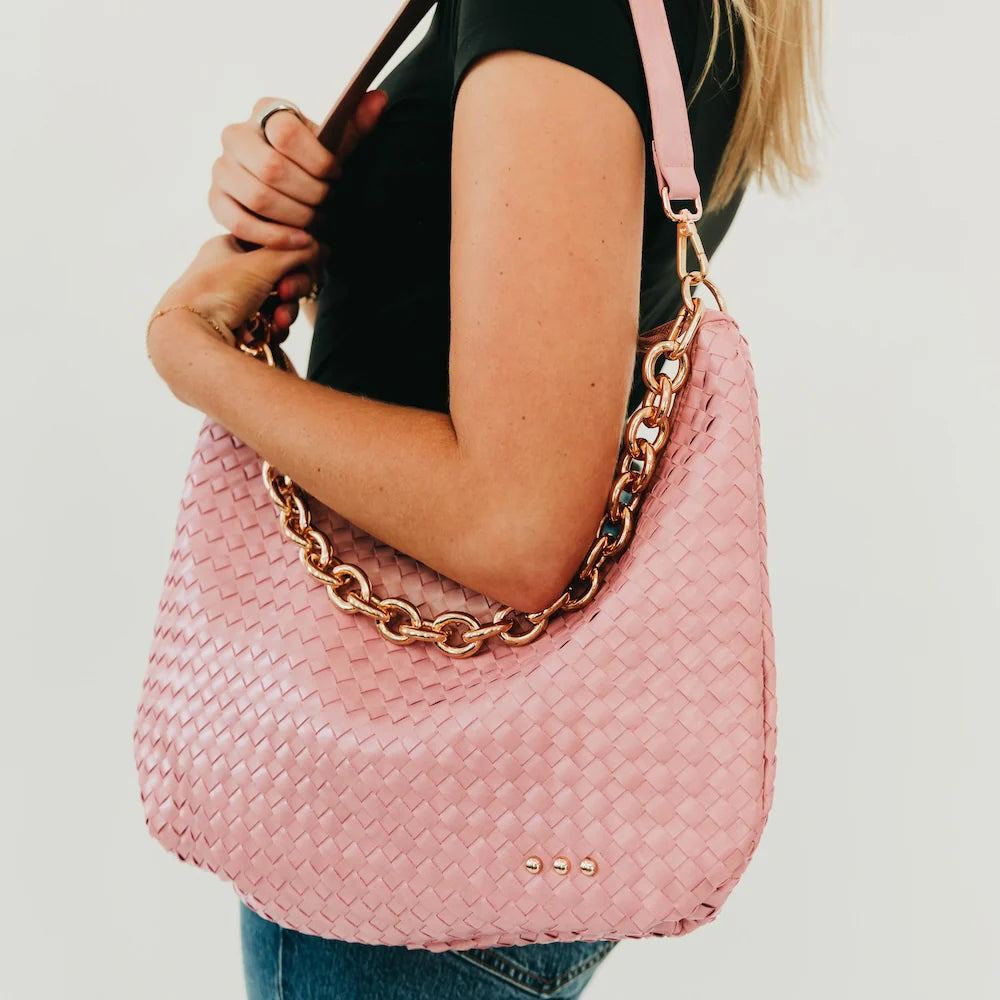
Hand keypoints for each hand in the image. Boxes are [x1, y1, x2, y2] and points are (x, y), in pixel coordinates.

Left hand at [147, 233, 320, 390]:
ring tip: (279, 322)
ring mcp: (231, 304)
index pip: (270, 245)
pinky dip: (275, 329)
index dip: (291, 256)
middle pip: (277, 276)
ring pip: (276, 303)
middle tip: (287, 294)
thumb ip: (298, 251)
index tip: (303, 265)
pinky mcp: (237, 331)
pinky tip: (272, 334)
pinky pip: (268, 325)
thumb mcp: (264, 262)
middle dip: (291, 288)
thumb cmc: (218, 292)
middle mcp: (227, 274)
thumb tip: (321, 246)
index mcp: (225, 248)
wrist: (190, 339)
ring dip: (286, 311)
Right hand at [208, 92, 388, 251]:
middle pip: (272, 169)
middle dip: (310, 194)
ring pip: (258, 197)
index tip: (336, 176)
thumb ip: (357, 125)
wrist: (287, 187)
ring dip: (295, 216)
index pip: (287, 133)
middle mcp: (236, 135)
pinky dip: (273, 236)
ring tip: (317, 222)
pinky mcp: (216, 199)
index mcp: (267, 112)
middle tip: (328, 204)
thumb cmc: (313, 163)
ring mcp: (222, 168)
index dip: (318, 161)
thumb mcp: (335, 145)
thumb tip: (379, 99)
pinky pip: (238, 221)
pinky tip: (300, 241)